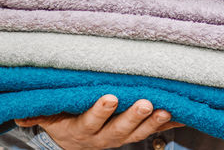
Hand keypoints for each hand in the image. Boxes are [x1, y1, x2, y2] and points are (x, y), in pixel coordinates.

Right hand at [15, 95, 184, 149]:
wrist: (80, 143)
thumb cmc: (67, 122)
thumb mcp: (52, 118)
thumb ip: (43, 112)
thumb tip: (23, 113)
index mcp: (84, 130)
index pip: (91, 121)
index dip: (100, 111)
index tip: (110, 97)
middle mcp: (106, 136)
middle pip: (121, 128)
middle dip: (134, 116)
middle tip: (146, 103)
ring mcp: (124, 137)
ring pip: (141, 131)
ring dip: (155, 121)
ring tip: (167, 109)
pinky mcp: (137, 134)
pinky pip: (155, 131)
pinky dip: (169, 124)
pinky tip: (182, 115)